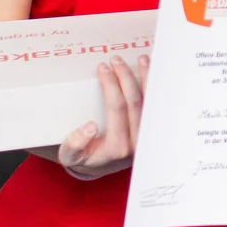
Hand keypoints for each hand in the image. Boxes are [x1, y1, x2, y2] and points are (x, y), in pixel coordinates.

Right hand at [60, 55, 147, 178]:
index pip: (117, 108)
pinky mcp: (152, 130)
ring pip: (151, 104)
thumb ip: (74, 144)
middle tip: (115, 60)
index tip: (103, 68)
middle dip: (125, 77)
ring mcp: (147, 136)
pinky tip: (154, 73)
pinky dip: (155, 88)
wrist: (101, 166)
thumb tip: (89, 127)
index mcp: (116, 147)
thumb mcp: (70, 155)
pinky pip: (156, 107)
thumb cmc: (84, 157)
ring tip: (142, 59)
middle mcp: (136, 142)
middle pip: (135, 102)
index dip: (111, 85)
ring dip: (147, 79)